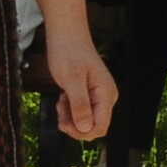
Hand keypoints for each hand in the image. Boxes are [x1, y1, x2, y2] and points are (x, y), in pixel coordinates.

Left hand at [37, 0, 116, 141]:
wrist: (66, 35)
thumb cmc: (68, 52)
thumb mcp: (71, 79)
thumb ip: (79, 104)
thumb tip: (86, 129)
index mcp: (106, 95)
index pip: (100, 127)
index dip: (81, 131)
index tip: (63, 122)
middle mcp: (105, 98)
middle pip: (92, 127)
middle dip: (73, 124)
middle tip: (60, 108)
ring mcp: (97, 96)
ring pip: (84, 120)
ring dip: (68, 115)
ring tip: (60, 99)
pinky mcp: (88, 94)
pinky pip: (79, 111)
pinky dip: (68, 108)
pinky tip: (62, 96)